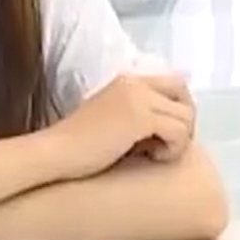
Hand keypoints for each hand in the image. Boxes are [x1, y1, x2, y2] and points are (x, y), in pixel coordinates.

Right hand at [44, 73, 193, 179]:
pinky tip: (150, 158)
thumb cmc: (76, 149)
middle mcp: (134, 83)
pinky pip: (179, 132)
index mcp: (126, 82)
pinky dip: (172, 149)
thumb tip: (166, 129)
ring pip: (186, 116)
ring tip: (153, 154)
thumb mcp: (110, 122)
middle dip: (184, 123)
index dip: (178, 111)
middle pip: (185, 95)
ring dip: (178, 140)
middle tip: (166, 145)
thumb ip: (136, 116)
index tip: (163, 136)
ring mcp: (138, 98)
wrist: (53, 154)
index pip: (174, 85)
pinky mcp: (140, 118)